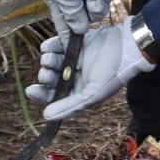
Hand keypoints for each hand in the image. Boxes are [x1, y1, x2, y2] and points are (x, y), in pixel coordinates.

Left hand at [26, 18, 154, 119]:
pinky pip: (56, 44)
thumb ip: (69, 105)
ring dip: (47, 60)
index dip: (41, 94)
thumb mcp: (91, 94)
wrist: (128, 46)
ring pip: (51, 61)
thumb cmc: (113, 73)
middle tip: (47, 71)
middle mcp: (74, 76)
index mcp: (77, 91)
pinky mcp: (75, 43)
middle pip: (50, 78)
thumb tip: (46, 116)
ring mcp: (73, 59)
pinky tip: (48, 47)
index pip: (54, 96)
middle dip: (45, 75)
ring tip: (50, 57)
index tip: (31, 90)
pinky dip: (49, 46)